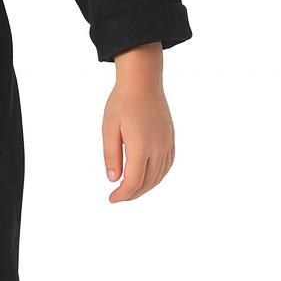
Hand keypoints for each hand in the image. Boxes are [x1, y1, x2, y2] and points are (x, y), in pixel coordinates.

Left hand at [102, 42, 175, 201]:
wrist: (143, 82)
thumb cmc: (122, 102)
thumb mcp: (109, 129)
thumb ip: (111, 156)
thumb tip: (113, 179)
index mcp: (141, 146)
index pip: (134, 181)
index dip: (123, 194)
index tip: (112, 199)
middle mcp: (158, 147)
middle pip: (148, 182)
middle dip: (133, 194)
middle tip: (119, 196)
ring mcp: (167, 143)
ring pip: (159, 175)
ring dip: (146, 187)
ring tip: (131, 190)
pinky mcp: (171, 138)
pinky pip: (168, 164)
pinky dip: (158, 176)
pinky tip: (149, 177)